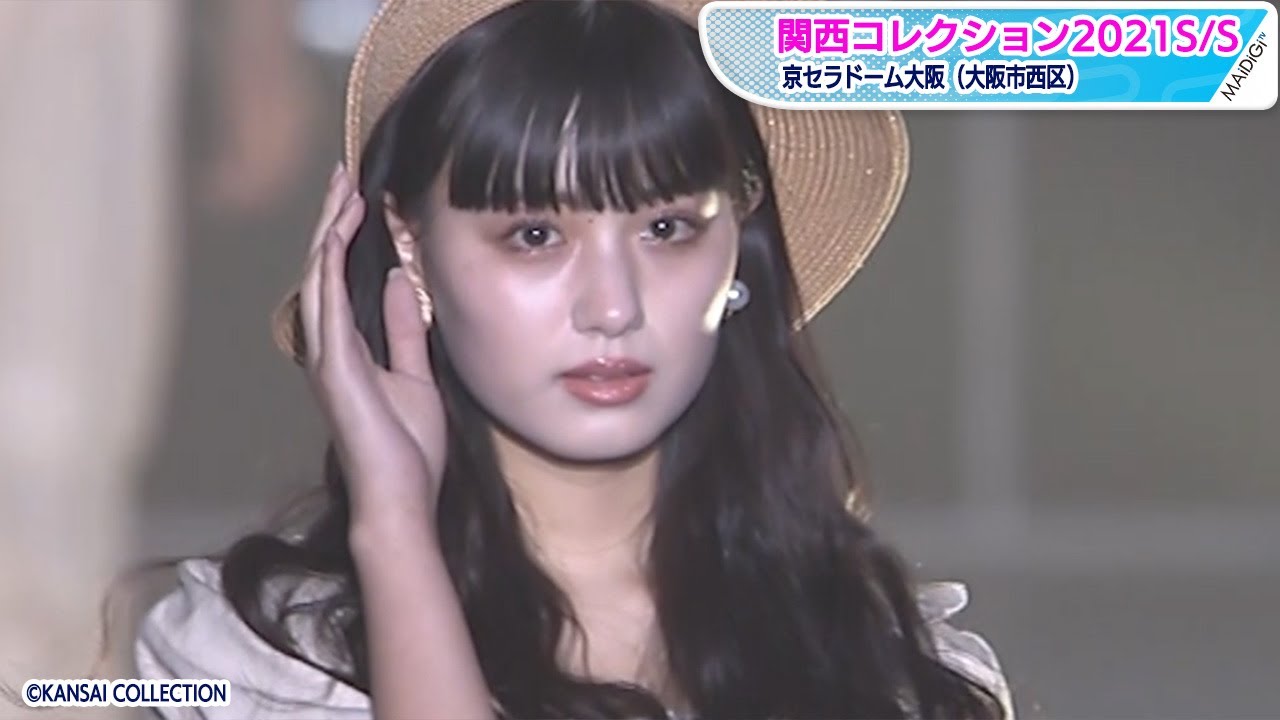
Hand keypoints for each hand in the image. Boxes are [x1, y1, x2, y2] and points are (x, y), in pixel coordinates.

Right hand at [299, 165, 446, 527]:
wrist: (402, 496)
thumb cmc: (408, 448)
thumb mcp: (416, 376)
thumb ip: (404, 331)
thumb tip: (397, 284)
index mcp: (348, 350)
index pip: (341, 281)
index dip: (347, 238)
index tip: (361, 200)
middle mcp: (329, 348)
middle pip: (323, 271)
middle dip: (333, 221)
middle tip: (343, 177)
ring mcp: (326, 357)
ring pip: (318, 279)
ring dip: (330, 232)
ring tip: (343, 191)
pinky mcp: (333, 367)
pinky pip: (327, 305)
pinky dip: (332, 266)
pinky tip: (341, 234)